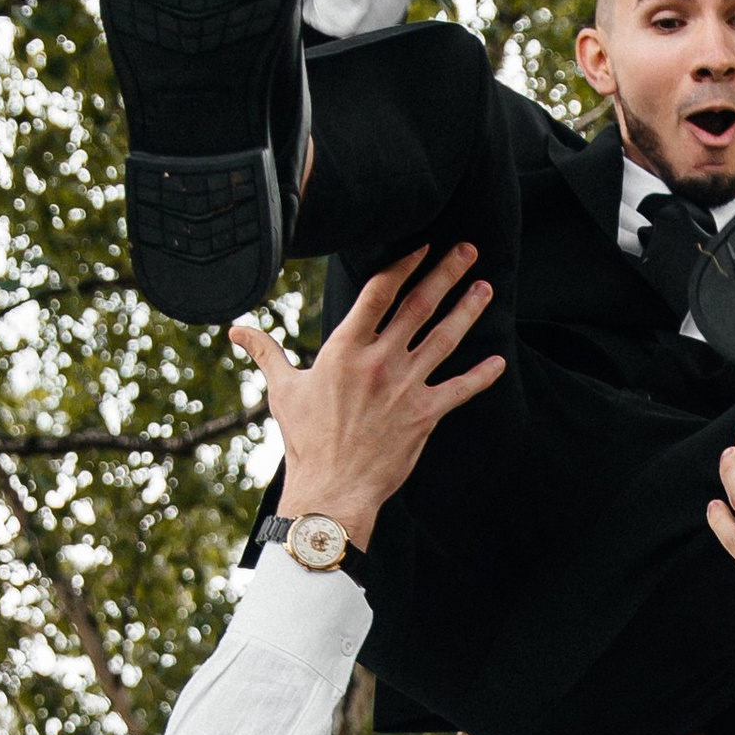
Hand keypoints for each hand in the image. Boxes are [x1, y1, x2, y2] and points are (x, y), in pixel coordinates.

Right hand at [234, 248, 499, 546]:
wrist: (331, 488)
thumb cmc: (306, 440)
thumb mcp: (282, 390)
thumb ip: (265, 352)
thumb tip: (235, 329)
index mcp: (345, 349)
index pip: (379, 293)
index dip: (403, 264)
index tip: (422, 245)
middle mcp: (380, 361)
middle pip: (419, 306)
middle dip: (445, 274)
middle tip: (467, 249)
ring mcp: (405, 387)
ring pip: (444, 339)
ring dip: (467, 310)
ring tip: (484, 286)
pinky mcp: (424, 415)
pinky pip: (459, 390)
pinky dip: (481, 376)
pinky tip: (499, 361)